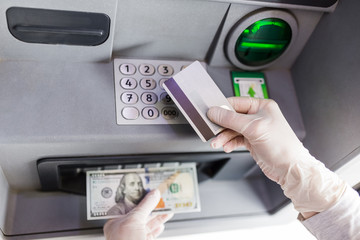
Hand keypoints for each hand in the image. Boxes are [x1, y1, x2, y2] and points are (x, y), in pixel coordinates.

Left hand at [104, 189, 172, 239]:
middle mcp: (123, 230)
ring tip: (166, 207)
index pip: (125, 204)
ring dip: (157, 215)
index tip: (145, 189)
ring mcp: (133, 237)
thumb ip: (145, 205)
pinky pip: (150, 232)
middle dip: (149, 205)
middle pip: (138, 213)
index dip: (136, 196)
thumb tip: (153, 194)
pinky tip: (162, 222)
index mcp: (114, 222)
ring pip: (146, 222)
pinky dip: (158, 226)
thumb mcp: (135, 220)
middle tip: (159, 196)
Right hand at [207, 97, 346, 216]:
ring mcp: (255, 129)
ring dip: (223, 137)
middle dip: (221, 126)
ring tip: (217, 143)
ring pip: (232, 129)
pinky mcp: (252, 141)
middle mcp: (258, 116)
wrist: (290, 168)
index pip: (236, 102)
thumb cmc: (281, 146)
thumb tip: (215, 112)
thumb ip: (231, 119)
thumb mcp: (253, 128)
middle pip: (232, 117)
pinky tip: (226, 147)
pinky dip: (230, 143)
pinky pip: (236, 139)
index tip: (211, 114)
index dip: (222, 109)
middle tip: (212, 131)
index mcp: (262, 106)